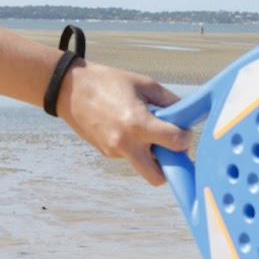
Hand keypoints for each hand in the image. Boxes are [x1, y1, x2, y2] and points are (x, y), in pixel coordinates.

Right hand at [54, 60, 189, 184]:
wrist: (70, 89)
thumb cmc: (109, 82)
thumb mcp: (145, 84)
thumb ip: (170, 102)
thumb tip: (187, 117)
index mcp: (138, 124)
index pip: (176, 143)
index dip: (186, 138)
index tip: (184, 130)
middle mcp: (126, 144)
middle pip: (158, 177)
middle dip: (170, 166)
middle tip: (171, 147)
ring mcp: (114, 152)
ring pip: (144, 168)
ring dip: (153, 158)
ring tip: (149, 134)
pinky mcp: (106, 153)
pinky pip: (130, 157)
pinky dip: (137, 149)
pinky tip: (129, 128)